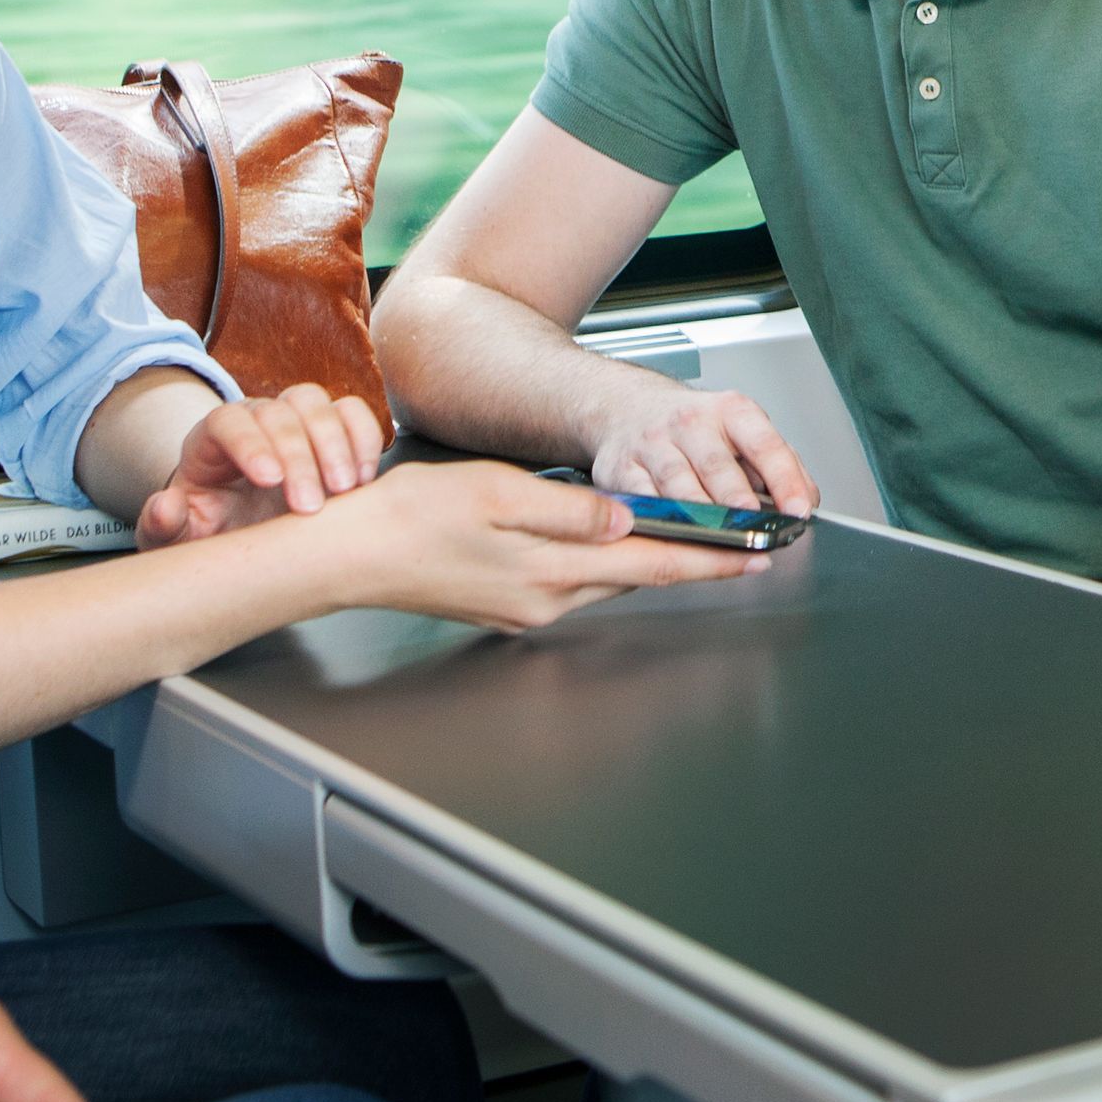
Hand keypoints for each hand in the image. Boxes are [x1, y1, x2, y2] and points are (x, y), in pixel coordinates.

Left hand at [137, 384, 388, 545]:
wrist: (241, 526)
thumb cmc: (209, 528)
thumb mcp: (178, 535)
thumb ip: (163, 525)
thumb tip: (165, 508)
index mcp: (211, 439)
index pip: (229, 422)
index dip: (250, 444)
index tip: (270, 481)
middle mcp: (255, 419)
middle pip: (279, 411)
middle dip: (299, 456)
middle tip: (310, 507)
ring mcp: (296, 420)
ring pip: (318, 403)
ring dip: (337, 443)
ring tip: (345, 491)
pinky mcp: (332, 430)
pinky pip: (353, 413)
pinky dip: (363, 440)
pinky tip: (363, 480)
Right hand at [328, 455, 771, 628]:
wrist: (349, 555)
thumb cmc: (410, 517)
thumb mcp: (497, 493)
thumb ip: (569, 510)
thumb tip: (624, 518)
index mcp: (548, 572)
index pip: (649, 565)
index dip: (707, 559)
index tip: (752, 556)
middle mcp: (543, 600)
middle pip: (635, 577)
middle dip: (688, 561)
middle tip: (738, 546)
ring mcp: (523, 609)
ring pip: (605, 581)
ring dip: (647, 562)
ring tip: (690, 542)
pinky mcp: (504, 605)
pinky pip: (572, 583)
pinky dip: (604, 565)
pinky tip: (610, 544)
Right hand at [585, 376, 818, 515]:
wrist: (629, 407)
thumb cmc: (694, 428)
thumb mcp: (741, 431)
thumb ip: (779, 464)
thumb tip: (806, 500)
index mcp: (732, 412)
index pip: (764, 445)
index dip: (784, 479)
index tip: (798, 509)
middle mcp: (692, 424)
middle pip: (718, 465)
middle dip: (737, 497)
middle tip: (755, 523)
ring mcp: (654, 444)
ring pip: (678, 483)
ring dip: (700, 513)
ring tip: (718, 535)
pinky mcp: (623, 468)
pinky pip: (641, 497)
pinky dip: (657, 517)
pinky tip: (671, 532)